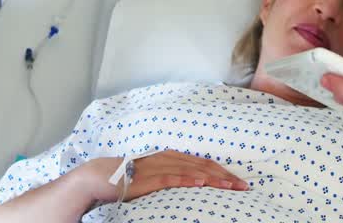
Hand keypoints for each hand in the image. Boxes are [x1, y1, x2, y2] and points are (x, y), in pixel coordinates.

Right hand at [75, 151, 248, 204]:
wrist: (99, 177)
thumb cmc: (126, 178)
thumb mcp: (153, 175)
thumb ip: (170, 176)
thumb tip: (193, 184)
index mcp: (170, 156)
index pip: (202, 163)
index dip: (221, 171)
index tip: (238, 181)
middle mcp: (166, 158)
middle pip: (201, 166)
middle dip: (224, 176)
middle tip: (243, 186)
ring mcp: (157, 167)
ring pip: (191, 171)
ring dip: (212, 178)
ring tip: (230, 185)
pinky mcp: (147, 179)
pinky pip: (171, 179)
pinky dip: (187, 180)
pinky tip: (201, 183)